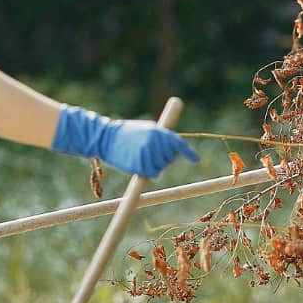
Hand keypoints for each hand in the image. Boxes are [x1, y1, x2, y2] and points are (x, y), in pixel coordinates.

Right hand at [52, 105, 199, 177]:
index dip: (188, 153)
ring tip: (141, 156)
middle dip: (165, 157)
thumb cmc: (128, 133)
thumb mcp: (147, 128)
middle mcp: (155, 143)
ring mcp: (147, 155)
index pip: (178, 143)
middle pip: (170, 157)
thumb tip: (176, 147)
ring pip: (162, 167)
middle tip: (150, 152)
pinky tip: (139, 164)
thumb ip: (162, 136)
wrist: (107, 138)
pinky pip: (152, 173)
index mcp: (158, 131)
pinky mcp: (139, 165)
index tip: (195, 160)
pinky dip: (149, 172)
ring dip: (156, 165)